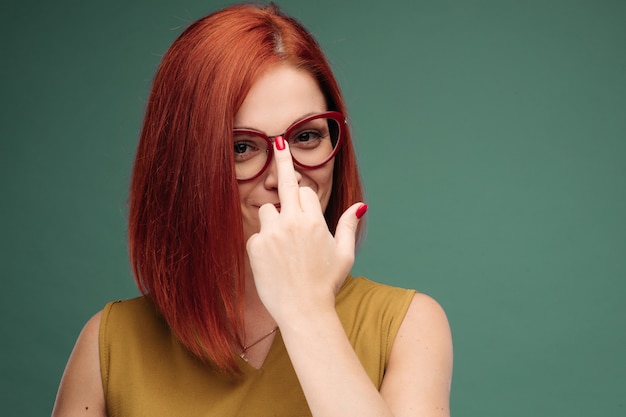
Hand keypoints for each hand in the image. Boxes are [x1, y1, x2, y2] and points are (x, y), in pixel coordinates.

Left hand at [246, 138, 365, 322]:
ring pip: (268, 210)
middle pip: (284, 184)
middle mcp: (292, 222)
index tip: (299, 189)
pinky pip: (257, 234)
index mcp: (315, 221)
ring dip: (274, 220)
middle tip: (278, 141)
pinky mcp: (255, 247)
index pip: (304, 191)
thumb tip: (360, 205)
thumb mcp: (344, 253)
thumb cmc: (326, 283)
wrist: (303, 311)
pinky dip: (264, 243)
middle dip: (282, 161)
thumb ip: (349, 225)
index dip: (304, 198)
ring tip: (285, 248)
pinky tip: (275, 262)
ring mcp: (272, 234)